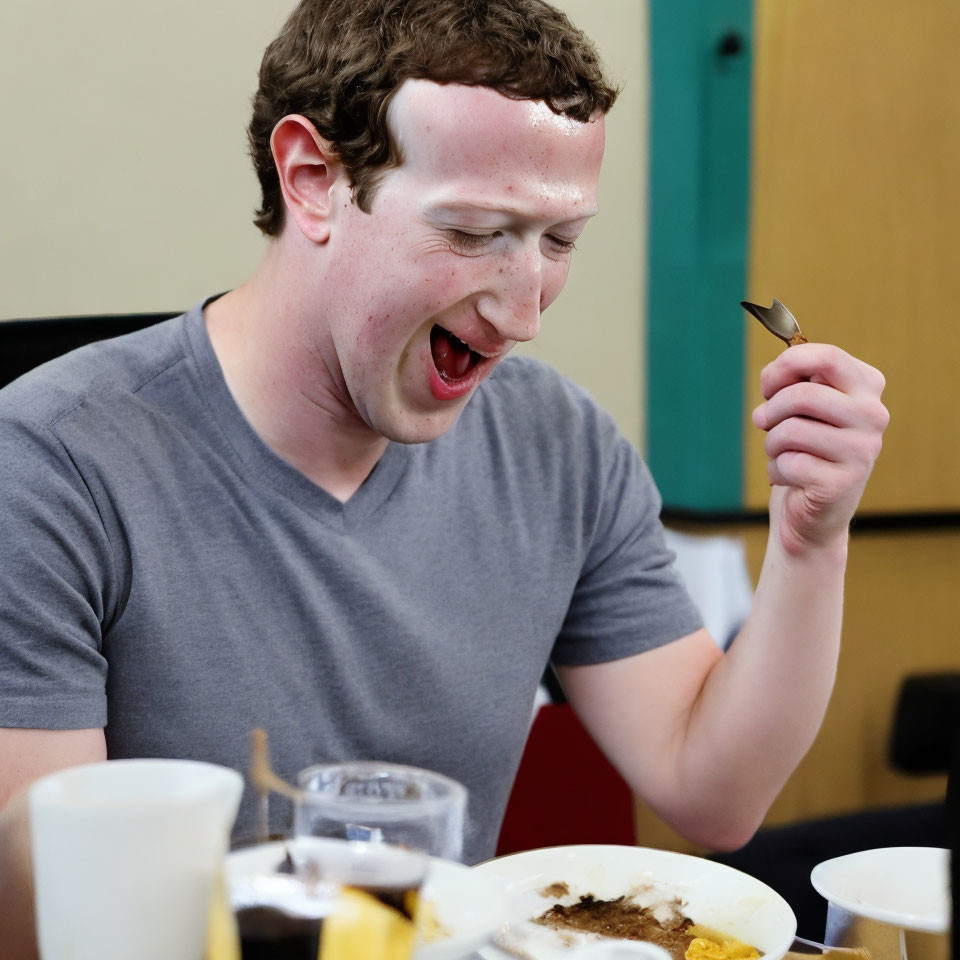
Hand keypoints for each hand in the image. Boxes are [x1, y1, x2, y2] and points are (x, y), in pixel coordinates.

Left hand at [751, 343, 888, 554]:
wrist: (813, 510)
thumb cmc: (804, 447)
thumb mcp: (801, 406)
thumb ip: (792, 380)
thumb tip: (774, 375)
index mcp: (867, 387)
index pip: (827, 357)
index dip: (785, 367)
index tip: (768, 385)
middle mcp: (873, 416)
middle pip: (802, 395)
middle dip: (770, 410)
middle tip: (765, 422)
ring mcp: (862, 451)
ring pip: (790, 430)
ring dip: (771, 443)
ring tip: (781, 453)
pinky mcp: (842, 483)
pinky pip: (787, 463)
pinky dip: (776, 470)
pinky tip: (791, 478)